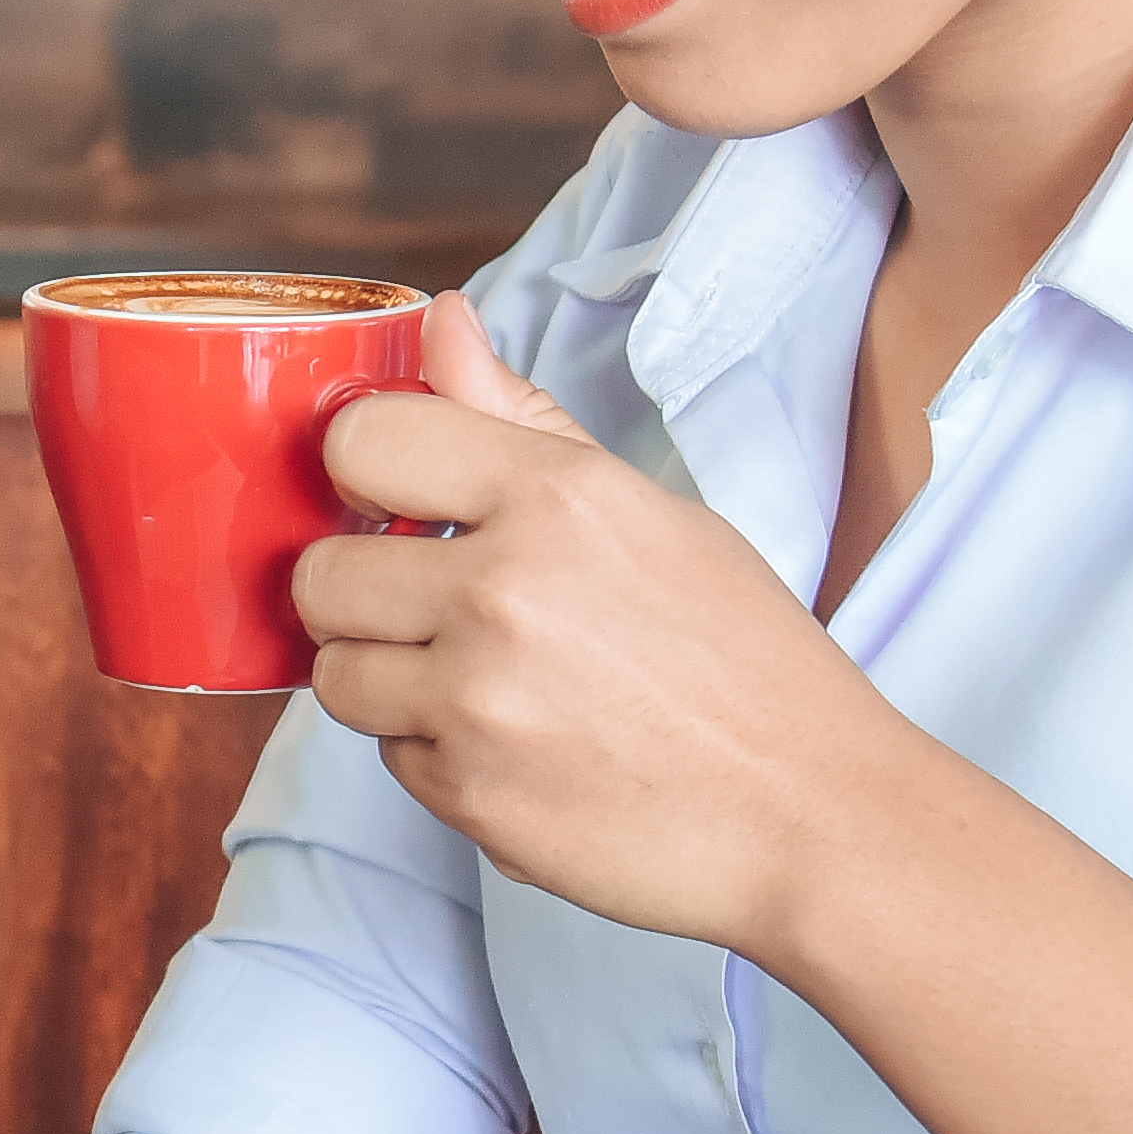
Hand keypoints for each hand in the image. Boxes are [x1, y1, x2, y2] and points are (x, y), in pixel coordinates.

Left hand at [300, 290, 902, 954]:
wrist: (811, 815)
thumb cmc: (743, 658)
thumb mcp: (650, 512)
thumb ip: (522, 420)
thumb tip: (441, 318)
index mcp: (557, 497)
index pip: (362, 441)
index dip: (368, 474)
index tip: (398, 505)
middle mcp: (503, 590)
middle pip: (321, 573)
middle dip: (366, 594)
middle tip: (442, 612)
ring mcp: (478, 700)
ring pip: (336, 676)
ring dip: (391, 681)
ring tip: (488, 684)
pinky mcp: (470, 796)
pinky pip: (389, 758)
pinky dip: (439, 756)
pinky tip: (524, 748)